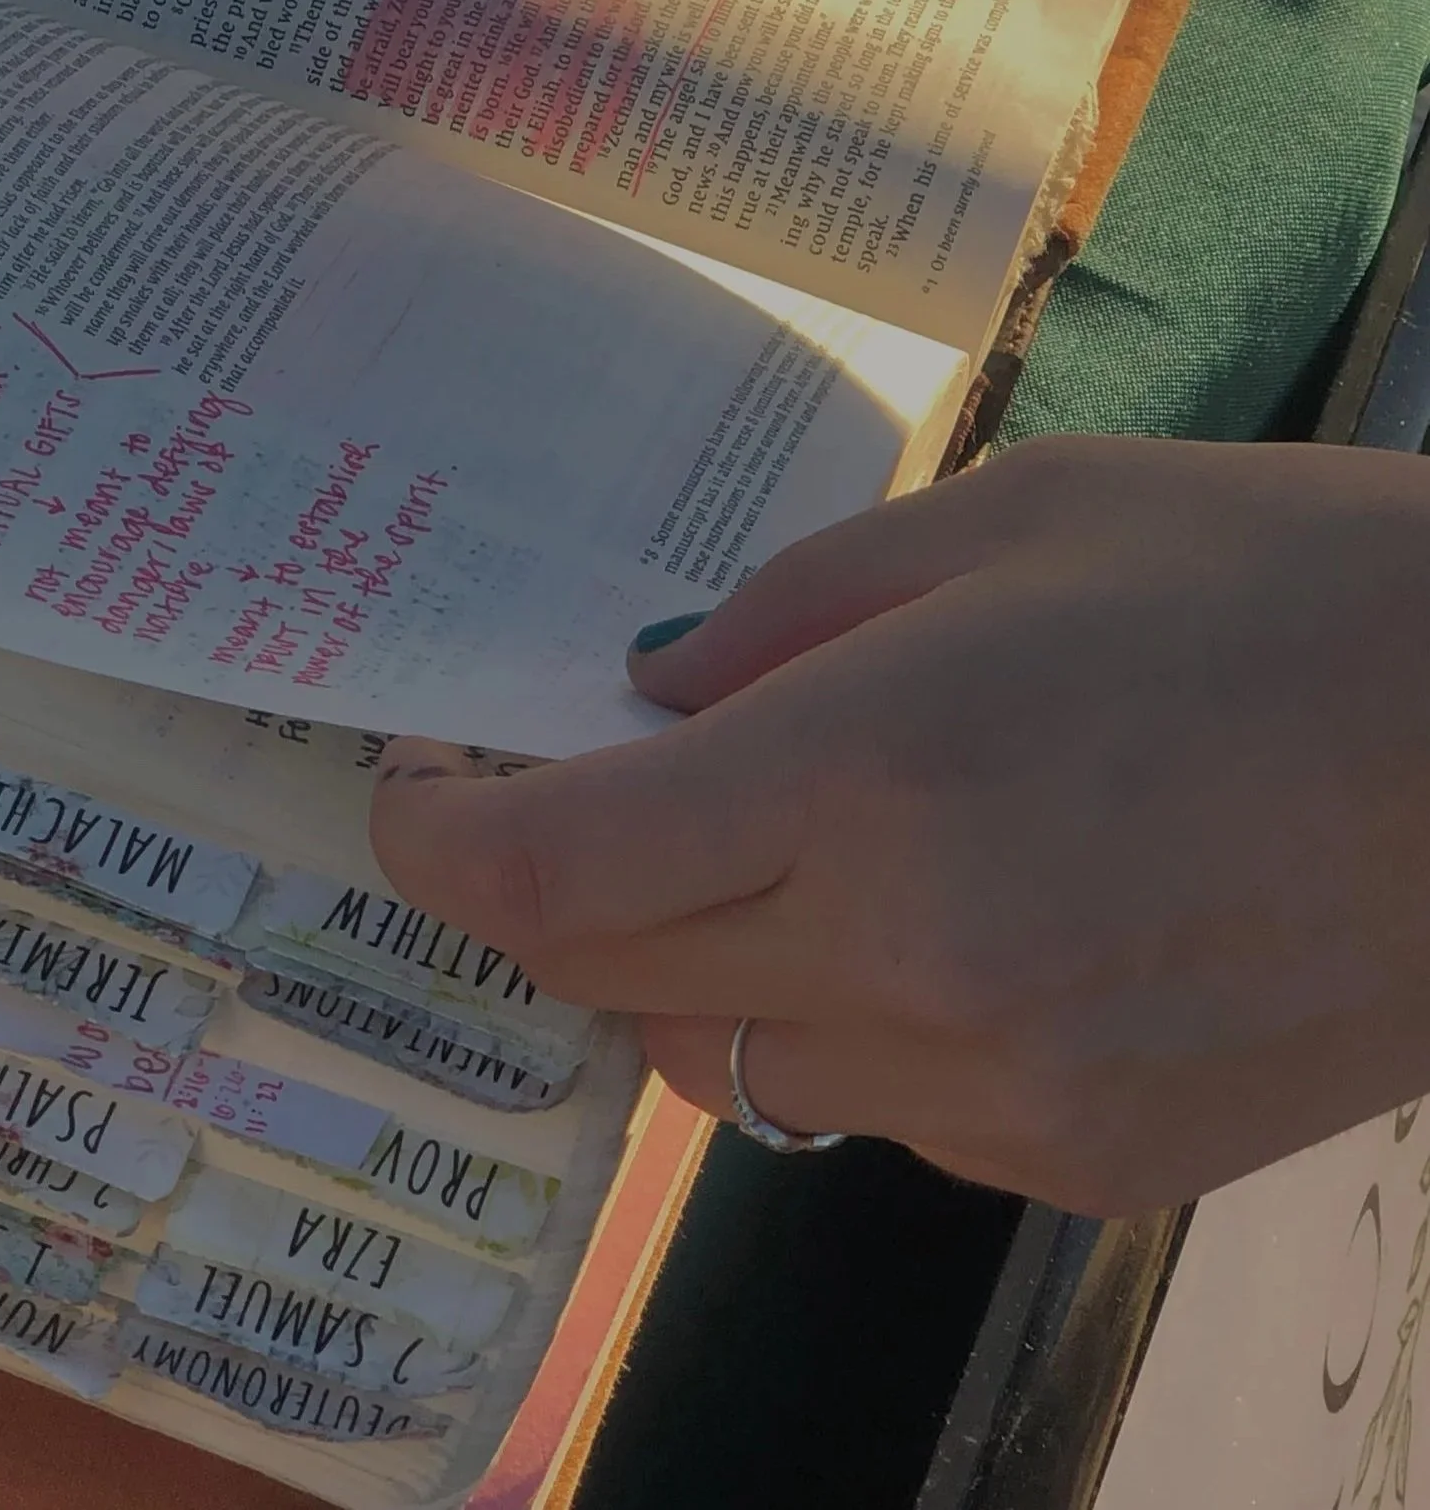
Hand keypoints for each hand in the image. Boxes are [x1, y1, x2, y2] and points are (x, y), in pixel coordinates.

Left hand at [370, 435, 1429, 1213]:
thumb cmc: (1268, 584)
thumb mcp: (1001, 517)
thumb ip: (785, 618)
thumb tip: (649, 699)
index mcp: (875, 775)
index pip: (555, 873)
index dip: (439, 839)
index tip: (412, 789)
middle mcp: (915, 963)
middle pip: (610, 977)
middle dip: (549, 890)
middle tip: (574, 791)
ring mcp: (1002, 1091)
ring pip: (730, 1064)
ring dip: (698, 959)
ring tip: (791, 841)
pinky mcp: (1083, 1165)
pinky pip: (874, 1109)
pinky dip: (844, 1020)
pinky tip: (944, 916)